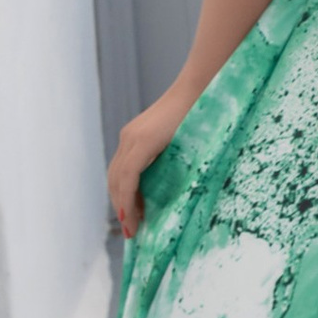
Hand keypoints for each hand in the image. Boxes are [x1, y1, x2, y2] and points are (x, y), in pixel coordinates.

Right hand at [107, 87, 194, 237]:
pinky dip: (126, 182)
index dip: (127, 207)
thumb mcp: (191, 148)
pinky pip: (123, 162)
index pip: (126, 181)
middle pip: (115, 179)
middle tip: (132, 232)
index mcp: (142, 142)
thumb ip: (176, 171)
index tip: (133, 229)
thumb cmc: (202, 117)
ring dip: (121, 196)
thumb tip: (169, 201)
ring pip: (115, 171)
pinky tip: (137, 195)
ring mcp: (130, 133)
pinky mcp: (134, 132)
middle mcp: (130, 137)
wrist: (200, 85)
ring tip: (132, 218)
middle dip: (121, 206)